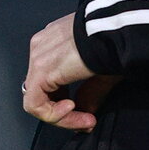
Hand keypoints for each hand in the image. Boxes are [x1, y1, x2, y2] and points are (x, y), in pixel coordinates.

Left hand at [23, 13, 121, 131]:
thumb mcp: (100, 70)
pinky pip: (35, 103)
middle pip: (42, 91)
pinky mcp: (39, 69)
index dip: (66, 102)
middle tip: (86, 120)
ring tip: (83, 118)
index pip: (50, 79)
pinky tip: (72, 108)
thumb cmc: (112, 41)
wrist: (114, 30)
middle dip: (64, 111)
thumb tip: (84, 112)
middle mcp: (43, 45)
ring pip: (37, 99)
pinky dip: (53, 115)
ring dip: (61, 116)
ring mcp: (38, 56)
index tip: (87, 113)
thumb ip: (88, 92)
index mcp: (56, 39)